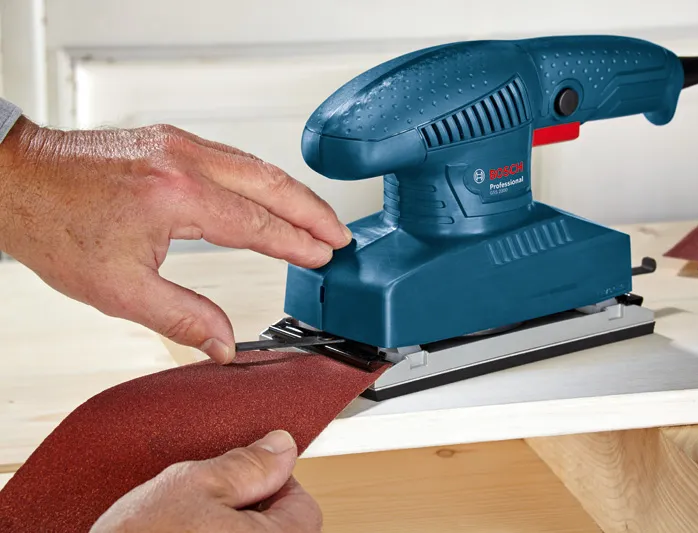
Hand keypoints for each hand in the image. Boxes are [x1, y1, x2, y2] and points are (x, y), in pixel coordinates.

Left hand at [0, 117, 351, 362]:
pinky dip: (264, 179)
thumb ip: (182, 316)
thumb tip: (222, 344)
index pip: (258, 224)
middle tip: (340, 235)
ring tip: (318, 218)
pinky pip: (234, 157)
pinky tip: (272, 194)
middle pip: (272, 184)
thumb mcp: (119, 289)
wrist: (17, 181)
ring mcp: (179, 144)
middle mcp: (185, 161)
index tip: (323, 256)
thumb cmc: (57, 226)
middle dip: (312, 212)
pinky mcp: (171, 140)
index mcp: (178, 197)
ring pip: (257, 166)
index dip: (297, 244)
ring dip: (293, 193)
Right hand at [90, 430, 321, 531]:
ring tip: (185, 526)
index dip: (270, 481)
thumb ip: (246, 465)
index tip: (242, 478)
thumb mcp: (194, 486)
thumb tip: (282, 445)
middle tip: (206, 503)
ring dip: (225, 528)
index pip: (302, 503)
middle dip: (248, 509)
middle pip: (278, 527)